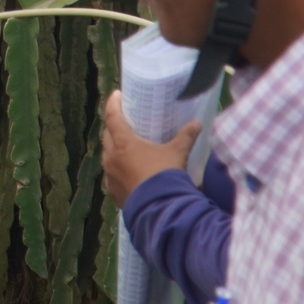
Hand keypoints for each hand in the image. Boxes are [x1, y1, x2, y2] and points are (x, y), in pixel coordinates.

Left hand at [100, 88, 201, 205]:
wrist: (160, 208)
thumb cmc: (165, 175)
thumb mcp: (177, 152)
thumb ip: (185, 136)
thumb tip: (196, 123)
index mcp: (123, 143)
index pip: (112, 117)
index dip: (113, 103)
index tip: (117, 95)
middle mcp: (112, 157)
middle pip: (107, 135)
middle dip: (113, 126)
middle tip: (124, 120)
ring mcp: (110, 176)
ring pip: (107, 155)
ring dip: (113, 148)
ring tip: (125, 145)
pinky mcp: (113, 191)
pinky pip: (111, 174)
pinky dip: (117, 168)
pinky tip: (127, 170)